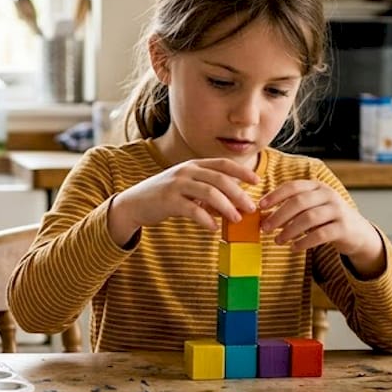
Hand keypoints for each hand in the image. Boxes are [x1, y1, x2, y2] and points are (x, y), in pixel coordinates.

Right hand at [109, 158, 259, 243]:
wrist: (134, 203)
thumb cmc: (165, 197)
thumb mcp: (187, 190)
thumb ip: (208, 195)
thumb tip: (232, 208)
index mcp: (193, 165)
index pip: (222, 164)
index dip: (242, 171)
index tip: (257, 181)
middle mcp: (186, 171)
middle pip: (220, 179)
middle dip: (238, 194)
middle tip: (250, 208)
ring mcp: (177, 184)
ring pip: (209, 192)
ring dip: (226, 207)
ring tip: (235, 220)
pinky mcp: (169, 200)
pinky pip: (193, 209)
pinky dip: (206, 219)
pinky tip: (213, 228)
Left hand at [259, 180, 384, 275]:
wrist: (357, 232)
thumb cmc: (326, 219)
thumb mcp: (308, 210)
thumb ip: (288, 211)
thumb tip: (262, 216)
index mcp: (317, 187)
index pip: (293, 186)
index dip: (275, 195)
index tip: (260, 206)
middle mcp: (329, 195)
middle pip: (299, 202)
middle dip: (279, 215)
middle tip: (265, 228)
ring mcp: (338, 210)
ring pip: (309, 218)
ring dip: (289, 230)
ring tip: (278, 240)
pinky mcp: (344, 228)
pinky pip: (320, 234)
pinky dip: (304, 242)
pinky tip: (294, 247)